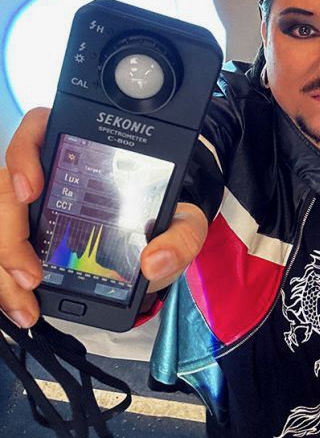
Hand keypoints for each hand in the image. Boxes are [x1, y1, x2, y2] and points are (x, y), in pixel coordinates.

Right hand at [0, 107, 207, 327]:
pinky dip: (5, 284)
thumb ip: (181, 236)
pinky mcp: (24, 239)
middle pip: (4, 191)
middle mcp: (47, 177)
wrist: (155, 250)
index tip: (31, 190)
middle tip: (31, 275)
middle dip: (8, 237)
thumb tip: (154, 260)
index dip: (23, 156)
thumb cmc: (162, 225)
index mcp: (82, 154)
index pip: (36, 132)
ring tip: (26, 301)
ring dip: (3, 266)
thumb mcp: (183, 225)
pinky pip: (2, 257)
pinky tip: (21, 306)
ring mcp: (30, 209)